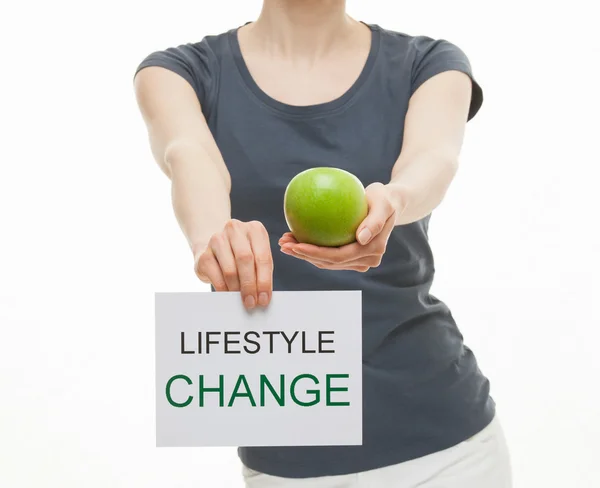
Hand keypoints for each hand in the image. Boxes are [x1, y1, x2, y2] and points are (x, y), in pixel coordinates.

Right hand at [194, 220, 273, 308]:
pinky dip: (224, 289)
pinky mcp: (204, 254)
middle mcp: (235, 230)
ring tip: (242, 300)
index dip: (264, 280)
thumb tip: (263, 296)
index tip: (264, 298)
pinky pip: (216, 276)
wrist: (214, 249)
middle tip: (252, 302)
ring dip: (237, 289)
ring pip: (230, 269)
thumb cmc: (241, 255)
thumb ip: (262, 273)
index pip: (263, 257)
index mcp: (255, 229)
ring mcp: (217, 239)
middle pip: (245, 260)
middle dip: (250, 285)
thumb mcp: (256, 258)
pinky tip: (229, 295)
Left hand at [279, 183, 396, 271]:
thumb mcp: (383, 203)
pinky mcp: (350, 256)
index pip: (339, 256)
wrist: (389, 203)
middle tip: (283, 244)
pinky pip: (327, 255)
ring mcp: (358, 261)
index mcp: (372, 251)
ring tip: (284, 242)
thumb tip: (361, 239)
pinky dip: (310, 249)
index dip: (315, 253)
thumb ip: (375, 221)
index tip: (295, 244)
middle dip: (303, 256)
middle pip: (329, 262)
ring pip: (325, 262)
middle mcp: (366, 260)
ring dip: (303, 255)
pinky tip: (295, 238)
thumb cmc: (385, 198)